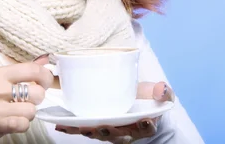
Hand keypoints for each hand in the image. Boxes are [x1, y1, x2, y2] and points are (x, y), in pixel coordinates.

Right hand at [0, 60, 53, 143]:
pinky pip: (21, 124)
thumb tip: (46, 60)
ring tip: (19, 112)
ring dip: (28, 114)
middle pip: (36, 92)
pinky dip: (23, 124)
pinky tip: (16, 122)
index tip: (45, 83)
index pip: (32, 70)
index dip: (45, 77)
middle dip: (37, 98)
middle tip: (28, 100)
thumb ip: (22, 70)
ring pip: (31, 111)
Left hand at [55, 81, 174, 142]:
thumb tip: (162, 89)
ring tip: (80, 127)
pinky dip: (72, 128)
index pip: (146, 128)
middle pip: (118, 135)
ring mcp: (110, 130)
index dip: (145, 126)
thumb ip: (164, 91)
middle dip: (110, 132)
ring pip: (99, 134)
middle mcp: (126, 131)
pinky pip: (83, 128)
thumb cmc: (148, 100)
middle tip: (104, 126)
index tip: (144, 121)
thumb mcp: (159, 94)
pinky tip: (61, 124)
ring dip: (90, 131)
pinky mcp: (95, 125)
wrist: (137, 104)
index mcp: (143, 125)